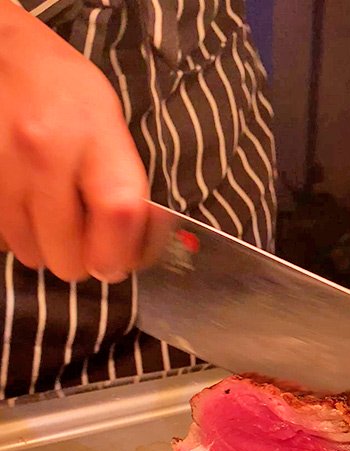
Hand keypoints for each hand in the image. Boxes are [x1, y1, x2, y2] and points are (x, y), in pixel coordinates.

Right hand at [0, 0, 152, 282]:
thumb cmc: (62, 89)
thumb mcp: (109, 124)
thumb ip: (125, 186)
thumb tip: (136, 249)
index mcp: (91, 135)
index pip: (119, 215)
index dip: (122, 253)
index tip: (120, 262)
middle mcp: (42, 155)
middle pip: (69, 256)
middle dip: (82, 256)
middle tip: (86, 234)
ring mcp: (0, 171)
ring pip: (32, 255)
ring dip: (47, 244)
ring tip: (52, 207)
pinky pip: (2, 240)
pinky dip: (18, 232)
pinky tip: (26, 202)